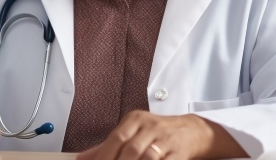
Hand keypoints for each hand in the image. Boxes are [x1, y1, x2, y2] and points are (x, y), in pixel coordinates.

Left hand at [76, 111, 244, 159]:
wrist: (193, 131)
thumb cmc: (157, 132)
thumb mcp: (133, 132)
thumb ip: (107, 145)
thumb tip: (82, 158)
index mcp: (135, 119)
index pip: (116, 138)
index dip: (104, 155)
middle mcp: (151, 126)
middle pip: (130, 149)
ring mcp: (166, 140)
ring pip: (147, 157)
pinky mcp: (179, 153)